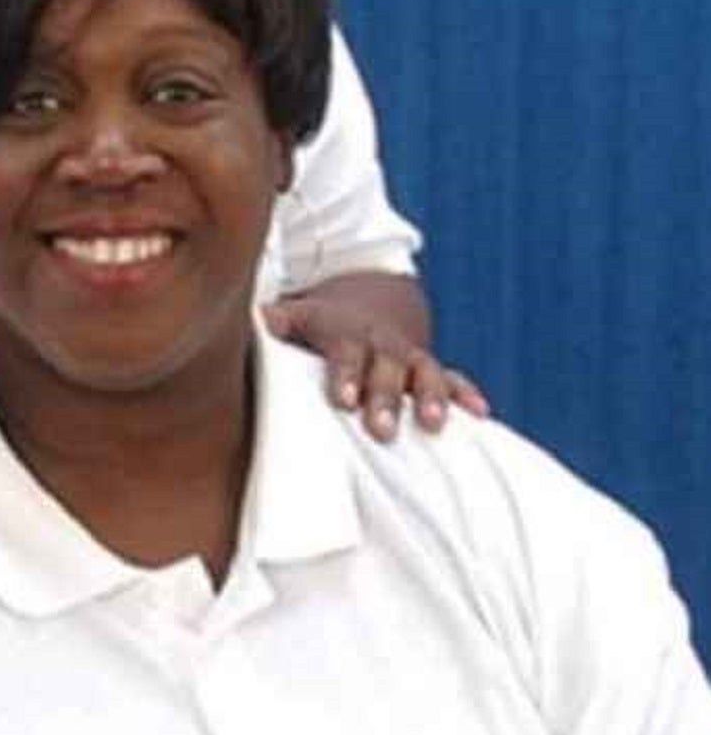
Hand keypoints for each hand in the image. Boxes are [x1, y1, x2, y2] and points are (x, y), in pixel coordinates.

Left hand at [262, 273, 489, 440]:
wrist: (369, 304)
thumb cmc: (321, 324)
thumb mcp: (296, 316)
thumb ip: (276, 323)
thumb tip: (255, 322)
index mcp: (347, 335)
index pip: (346, 354)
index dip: (345, 375)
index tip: (343, 400)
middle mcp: (383, 345)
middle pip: (388, 370)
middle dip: (386, 399)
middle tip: (381, 431)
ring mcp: (411, 357)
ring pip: (426, 374)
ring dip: (433, 398)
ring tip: (435, 426)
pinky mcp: (432, 371)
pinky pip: (454, 380)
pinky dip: (467, 395)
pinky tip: (480, 415)